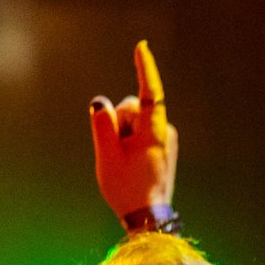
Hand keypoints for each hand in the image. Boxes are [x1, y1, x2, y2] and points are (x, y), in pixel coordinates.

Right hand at [90, 40, 178, 221]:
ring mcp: (164, 138)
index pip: (149, 92)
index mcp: (154, 132)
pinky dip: (127, 140)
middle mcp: (164, 130)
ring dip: (122, 134)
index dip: (144, 68)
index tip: (141, 47)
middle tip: (116, 153)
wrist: (147, 216)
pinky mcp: (161, 145)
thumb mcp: (107, 157)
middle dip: (117, 122)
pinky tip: (129, 162)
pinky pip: (137, 132)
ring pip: (132, 121)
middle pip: (131, 108)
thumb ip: (102, 126)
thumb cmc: (127, 189)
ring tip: (124, 161)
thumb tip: (100, 102)